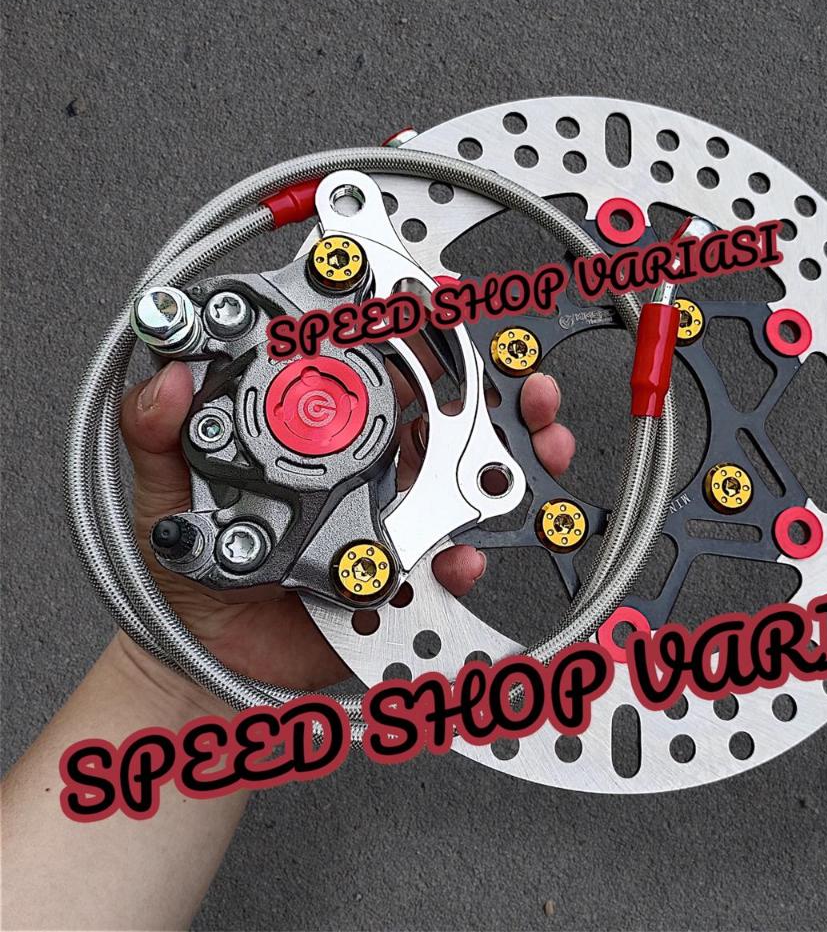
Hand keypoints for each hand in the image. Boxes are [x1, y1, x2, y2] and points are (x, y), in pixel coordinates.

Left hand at [119, 361, 573, 690]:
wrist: (207, 654)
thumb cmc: (192, 566)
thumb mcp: (163, 490)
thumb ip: (155, 432)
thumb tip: (167, 377)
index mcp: (322, 432)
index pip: (380, 369)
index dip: (419, 333)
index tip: (445, 304)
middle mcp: (368, 467)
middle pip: (448, 417)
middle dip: (501, 391)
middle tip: (526, 380)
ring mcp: (392, 518)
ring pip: (467, 479)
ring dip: (514, 458)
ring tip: (539, 446)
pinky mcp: (403, 573)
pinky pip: (448, 562)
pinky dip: (468, 557)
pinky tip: (463, 555)